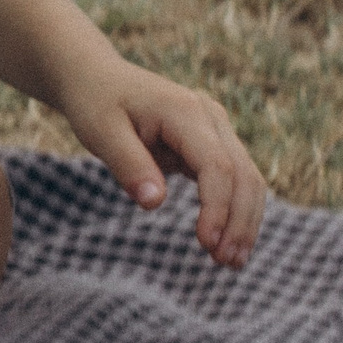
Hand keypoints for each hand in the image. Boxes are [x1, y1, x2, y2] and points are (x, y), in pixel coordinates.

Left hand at [55, 61, 265, 267]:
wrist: (96, 78)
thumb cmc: (95, 103)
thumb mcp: (100, 131)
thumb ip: (128, 164)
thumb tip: (154, 203)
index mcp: (185, 111)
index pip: (217, 165)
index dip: (217, 207)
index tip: (207, 243)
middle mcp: (211, 117)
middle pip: (242, 174)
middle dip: (239, 222)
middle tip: (225, 264)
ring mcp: (216, 129)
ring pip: (246, 179)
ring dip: (244, 221)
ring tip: (231, 262)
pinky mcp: (211, 143)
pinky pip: (233, 180)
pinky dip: (234, 211)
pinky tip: (226, 241)